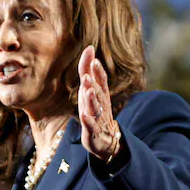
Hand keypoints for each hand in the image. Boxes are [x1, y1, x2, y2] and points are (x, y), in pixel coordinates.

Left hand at [76, 46, 120, 161]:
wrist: (105, 139)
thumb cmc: (96, 111)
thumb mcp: (92, 90)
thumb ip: (89, 71)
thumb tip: (89, 49)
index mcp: (102, 95)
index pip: (102, 81)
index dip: (98, 71)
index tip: (94, 59)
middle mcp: (101, 105)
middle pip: (98, 93)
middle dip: (93, 84)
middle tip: (87, 75)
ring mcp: (98, 119)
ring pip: (96, 108)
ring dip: (92, 100)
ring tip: (88, 91)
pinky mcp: (93, 132)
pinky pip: (91, 126)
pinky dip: (88, 121)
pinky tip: (83, 115)